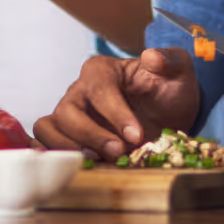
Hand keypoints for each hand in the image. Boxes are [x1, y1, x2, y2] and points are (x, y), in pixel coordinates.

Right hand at [33, 47, 199, 160]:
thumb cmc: (168, 90)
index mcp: (102, 70)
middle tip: (119, 151)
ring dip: (69, 148)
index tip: (136, 134)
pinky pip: (44, 143)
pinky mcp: (67, 137)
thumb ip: (170, 60)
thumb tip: (151, 57)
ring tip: (98, 161)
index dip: (114, 113)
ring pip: (48, 127)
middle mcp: (80, 91)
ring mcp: (70, 115)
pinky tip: (78, 166)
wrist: (168, 115)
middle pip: (67, 111)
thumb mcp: (179, 71)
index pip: (98, 88)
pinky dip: (52, 156)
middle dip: (91, 135)